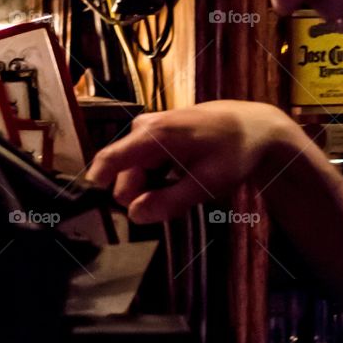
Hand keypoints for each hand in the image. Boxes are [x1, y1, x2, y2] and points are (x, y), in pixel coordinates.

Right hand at [86, 100, 307, 223]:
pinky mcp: (154, 132)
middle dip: (142, 196)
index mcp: (154, 136)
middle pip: (124, 176)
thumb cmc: (233, 153)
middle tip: (177, 203)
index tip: (89, 206)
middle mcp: (143, 127)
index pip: (109, 160)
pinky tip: (182, 177)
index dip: (95, 184)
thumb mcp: (206, 184)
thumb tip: (134, 216)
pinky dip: (158, 177)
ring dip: (152, 188)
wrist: (253, 125)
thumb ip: (168, 201)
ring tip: (185, 188)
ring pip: (134, 172)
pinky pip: (143, 164)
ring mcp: (147, 128)